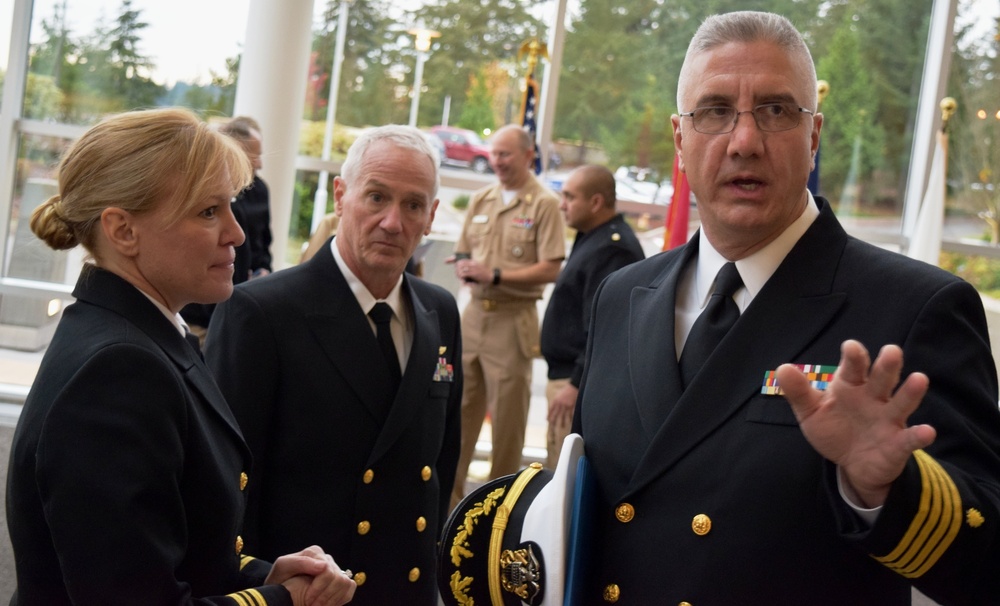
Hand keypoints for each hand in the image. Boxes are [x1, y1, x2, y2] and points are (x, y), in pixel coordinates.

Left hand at [268, 546, 355, 605]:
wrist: (280, 587)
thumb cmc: (279, 577)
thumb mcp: (283, 567)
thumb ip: (300, 563)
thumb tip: (324, 565)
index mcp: (315, 553)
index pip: (327, 571)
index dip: (319, 588)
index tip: (308, 601)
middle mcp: (326, 559)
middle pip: (338, 578)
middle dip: (326, 596)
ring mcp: (334, 569)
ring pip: (346, 583)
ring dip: (333, 599)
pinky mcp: (338, 579)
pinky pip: (349, 588)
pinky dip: (341, 599)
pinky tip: (327, 605)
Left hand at [454, 258, 483, 283]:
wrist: (491, 276)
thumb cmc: (484, 273)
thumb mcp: (477, 267)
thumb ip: (470, 267)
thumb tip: (463, 270)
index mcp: (473, 262)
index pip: (461, 260)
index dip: (455, 263)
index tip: (454, 267)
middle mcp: (472, 264)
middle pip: (459, 264)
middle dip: (457, 270)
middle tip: (458, 275)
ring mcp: (473, 268)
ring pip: (460, 269)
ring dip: (458, 275)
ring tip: (460, 278)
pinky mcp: (474, 274)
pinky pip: (464, 274)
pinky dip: (461, 278)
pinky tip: (463, 280)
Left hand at [548, 383, 577, 426]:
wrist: (573, 387)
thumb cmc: (566, 390)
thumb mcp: (558, 395)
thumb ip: (556, 401)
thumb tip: (554, 406)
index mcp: (556, 400)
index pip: (551, 409)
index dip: (549, 415)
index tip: (547, 419)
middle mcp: (560, 403)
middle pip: (556, 413)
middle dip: (553, 419)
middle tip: (551, 424)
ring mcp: (566, 405)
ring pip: (563, 415)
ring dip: (562, 421)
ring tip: (561, 426)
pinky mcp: (571, 405)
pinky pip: (570, 413)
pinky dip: (569, 418)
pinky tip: (569, 422)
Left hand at [776, 340, 935, 507]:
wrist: (851, 463)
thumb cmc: (834, 428)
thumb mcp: (810, 412)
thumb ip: (798, 392)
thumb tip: (782, 369)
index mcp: (851, 385)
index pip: (854, 366)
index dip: (854, 357)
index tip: (851, 347)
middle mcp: (874, 397)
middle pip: (881, 378)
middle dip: (887, 365)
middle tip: (892, 351)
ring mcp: (889, 419)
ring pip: (901, 402)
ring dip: (910, 392)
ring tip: (919, 379)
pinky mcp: (898, 443)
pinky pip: (910, 438)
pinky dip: (919, 435)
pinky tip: (927, 431)